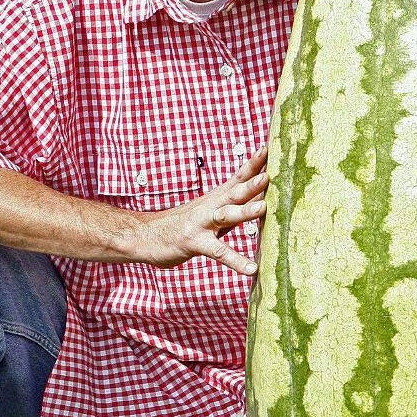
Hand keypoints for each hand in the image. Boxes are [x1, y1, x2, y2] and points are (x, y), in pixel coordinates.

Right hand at [145, 143, 268, 275]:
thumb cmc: (185, 224)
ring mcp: (202, 224)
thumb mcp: (211, 210)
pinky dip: (236, 260)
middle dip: (252, 183)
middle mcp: (210, 206)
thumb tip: (264, 198)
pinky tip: (251, 268)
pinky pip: (218, 252)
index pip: (238, 177)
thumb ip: (236, 205)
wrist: (145, 235)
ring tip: (263, 208)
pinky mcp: (195, 242)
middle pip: (234, 192)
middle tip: (269, 174)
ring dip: (244, 211)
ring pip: (226, 215)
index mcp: (217, 197)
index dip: (253, 163)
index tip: (270, 148)